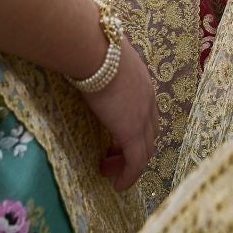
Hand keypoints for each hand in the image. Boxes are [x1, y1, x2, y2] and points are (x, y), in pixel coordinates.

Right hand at [81, 38, 157, 191]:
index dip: (134, 128)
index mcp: (142, 82)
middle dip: (133, 149)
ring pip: (144, 150)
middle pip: (149, 133)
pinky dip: (129, 176)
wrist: (96, 50)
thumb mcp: (103, 57)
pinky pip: (136, 162)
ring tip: (110, 172)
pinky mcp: (132, 132)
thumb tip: (83, 59)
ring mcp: (142, 117)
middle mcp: (148, 100)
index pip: (146, 112)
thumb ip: (100, 65)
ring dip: (128, 164)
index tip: (116, 137)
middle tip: (112, 158)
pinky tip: (117, 185)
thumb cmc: (93, 47)